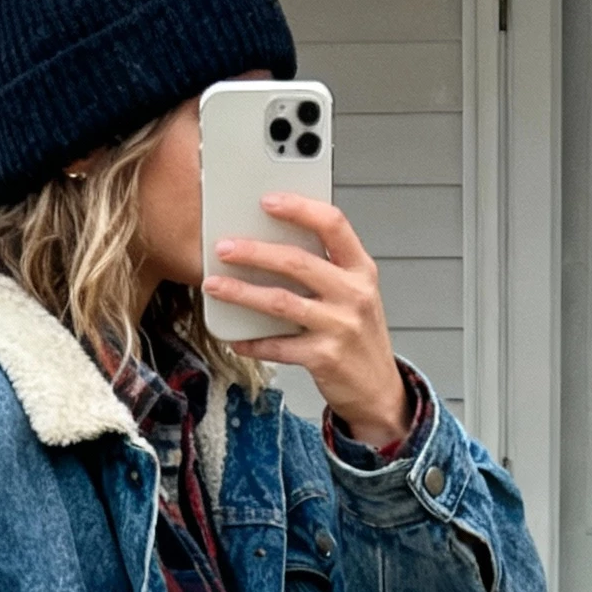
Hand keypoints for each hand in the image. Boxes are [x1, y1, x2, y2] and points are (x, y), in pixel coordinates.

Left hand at [205, 195, 410, 448]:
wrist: (378, 390)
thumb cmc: (359, 337)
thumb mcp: (355, 293)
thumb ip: (326, 267)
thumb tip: (273, 241)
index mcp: (361, 269)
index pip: (333, 224)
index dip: (299, 208)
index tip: (267, 201)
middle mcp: (353, 294)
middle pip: (297, 262)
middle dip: (255, 251)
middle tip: (224, 247)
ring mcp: (339, 327)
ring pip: (281, 302)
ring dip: (242, 292)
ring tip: (214, 285)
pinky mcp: (323, 358)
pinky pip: (278, 346)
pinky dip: (252, 341)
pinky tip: (234, 336)